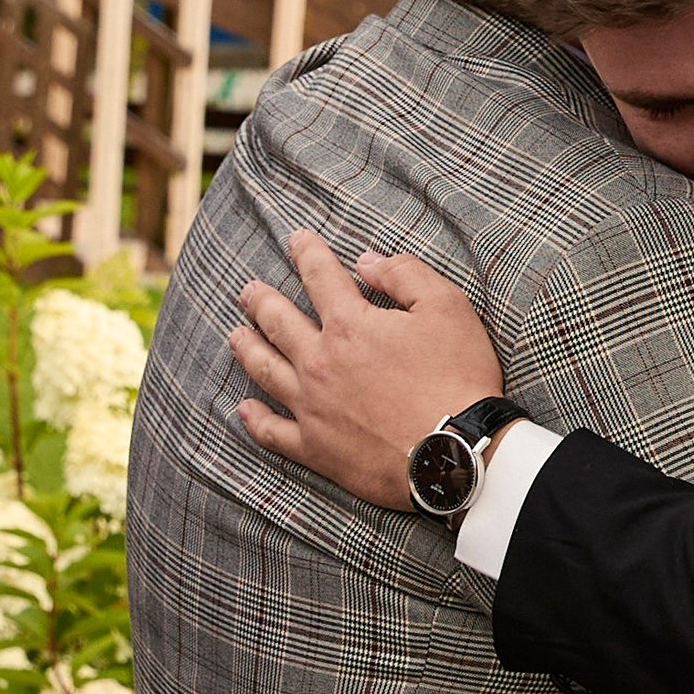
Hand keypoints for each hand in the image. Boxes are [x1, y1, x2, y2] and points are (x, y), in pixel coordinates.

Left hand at [230, 232, 505, 510]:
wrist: (455, 454)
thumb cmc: (458, 379)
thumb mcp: (447, 308)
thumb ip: (404, 275)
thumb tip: (366, 261)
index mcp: (350, 324)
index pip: (319, 276)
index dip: (306, 252)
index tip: (295, 239)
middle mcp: (319, 361)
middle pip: (277, 322)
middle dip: (261, 300)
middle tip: (248, 291)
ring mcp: (312, 407)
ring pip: (265, 370)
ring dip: (247, 348)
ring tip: (236, 335)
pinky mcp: (316, 449)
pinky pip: (273, 432)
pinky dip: (255, 419)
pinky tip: (244, 409)